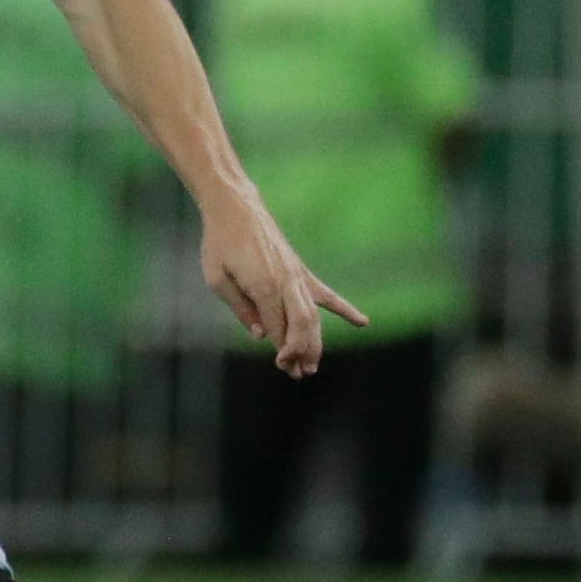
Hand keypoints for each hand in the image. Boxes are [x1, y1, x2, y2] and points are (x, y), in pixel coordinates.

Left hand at [201, 183, 365, 377]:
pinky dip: (344, 309)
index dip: (282, 351)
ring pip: (313, 315)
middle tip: (300, 374)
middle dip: (302, 353)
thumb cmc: (220, 242)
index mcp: (264, 286)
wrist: (236, 207)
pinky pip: (326, 293)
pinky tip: (363, 322)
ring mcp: (296, 275)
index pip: (278, 329)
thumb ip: (240, 309)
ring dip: (316, 341)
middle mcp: (285, 282)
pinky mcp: (299, 270)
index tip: (282, 367)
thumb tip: (260, 336)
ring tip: (314, 365)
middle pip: (301, 326)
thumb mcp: (217, 279)